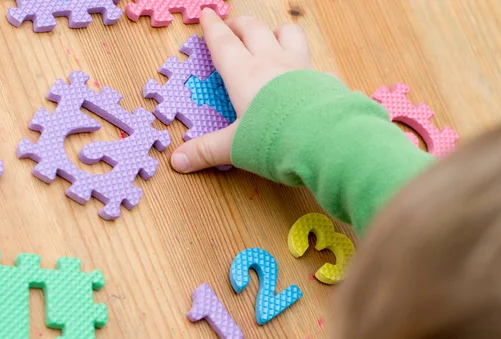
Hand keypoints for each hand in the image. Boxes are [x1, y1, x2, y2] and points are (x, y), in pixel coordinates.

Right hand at [171, 8, 311, 172]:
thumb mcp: (234, 147)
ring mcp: (301, 67)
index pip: (223, 42)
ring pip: (288, 33)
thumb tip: (177, 161)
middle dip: (239, 24)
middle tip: (231, 26)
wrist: (322, 138)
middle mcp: (272, 62)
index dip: (212, 27)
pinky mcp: (323, 79)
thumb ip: (206, 151)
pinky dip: (307, 63)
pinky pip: (315, 63)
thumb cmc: (272, 138)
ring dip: (276, 31)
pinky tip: (307, 74)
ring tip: (270, 37)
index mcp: (244, 74)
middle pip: (253, 30)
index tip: (207, 14)